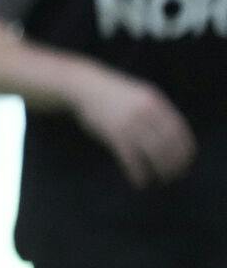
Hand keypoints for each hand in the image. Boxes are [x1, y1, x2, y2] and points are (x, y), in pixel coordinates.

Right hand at [70, 67, 196, 188]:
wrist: (82, 86)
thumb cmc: (112, 94)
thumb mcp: (138, 96)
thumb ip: (155, 112)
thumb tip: (173, 138)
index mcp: (154, 102)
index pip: (178, 132)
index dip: (184, 151)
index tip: (184, 164)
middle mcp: (145, 112)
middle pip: (168, 144)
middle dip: (173, 164)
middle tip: (172, 176)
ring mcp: (129, 122)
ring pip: (153, 153)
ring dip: (159, 171)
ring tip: (159, 180)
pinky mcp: (113, 133)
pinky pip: (131, 158)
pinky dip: (138, 173)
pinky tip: (139, 181)